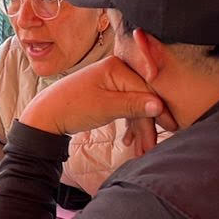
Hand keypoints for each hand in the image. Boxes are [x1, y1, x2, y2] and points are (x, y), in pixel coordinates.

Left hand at [20, 56, 175, 147]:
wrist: (46, 114)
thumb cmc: (73, 108)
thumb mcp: (106, 108)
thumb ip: (133, 106)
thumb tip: (159, 106)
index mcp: (117, 67)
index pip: (145, 91)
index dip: (158, 112)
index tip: (171, 129)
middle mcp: (116, 70)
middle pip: (141, 99)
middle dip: (147, 125)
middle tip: (151, 147)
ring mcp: (111, 81)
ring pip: (134, 106)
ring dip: (138, 129)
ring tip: (141, 150)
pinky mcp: (106, 92)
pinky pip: (124, 107)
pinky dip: (128, 124)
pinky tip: (129, 141)